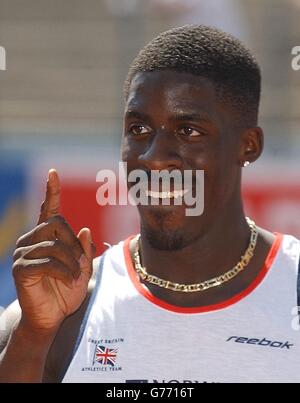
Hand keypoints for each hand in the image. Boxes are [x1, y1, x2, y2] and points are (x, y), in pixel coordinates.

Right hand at [12, 169, 94, 332]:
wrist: (50, 317)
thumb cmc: (66, 291)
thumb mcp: (82, 268)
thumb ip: (84, 250)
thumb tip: (85, 229)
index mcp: (46, 237)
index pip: (48, 209)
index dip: (52, 191)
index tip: (53, 173)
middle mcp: (31, 240)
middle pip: (58, 224)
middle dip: (75, 245)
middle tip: (79, 265)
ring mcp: (23, 253)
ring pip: (55, 244)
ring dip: (72, 262)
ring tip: (74, 276)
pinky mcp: (20, 268)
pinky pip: (49, 262)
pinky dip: (65, 272)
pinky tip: (68, 281)